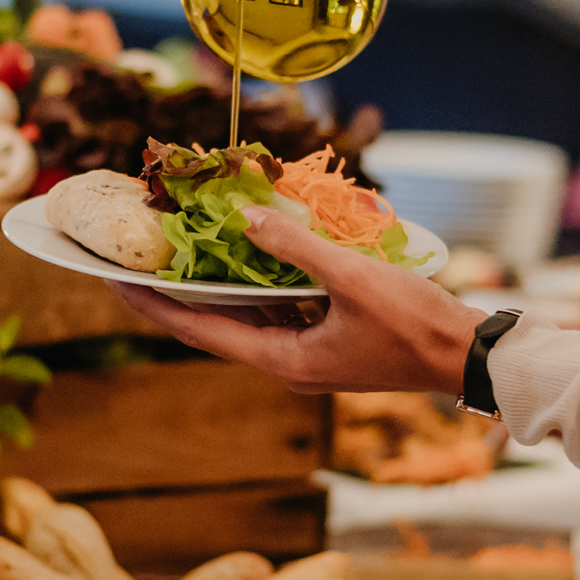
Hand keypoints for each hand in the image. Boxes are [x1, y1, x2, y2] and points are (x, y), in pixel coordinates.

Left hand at [112, 206, 483, 394]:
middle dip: (173, 293)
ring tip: (179, 250)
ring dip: (214, 286)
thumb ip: (295, 247)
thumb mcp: (353, 278)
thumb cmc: (416, 323)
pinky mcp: (327, 340)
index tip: (112, 281)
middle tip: (136, 258)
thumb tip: (243, 217)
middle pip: (213, 325)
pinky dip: (257, 285)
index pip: (197, 331)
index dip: (151, 305)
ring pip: (246, 317)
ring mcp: (307, 353)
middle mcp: (286, 363)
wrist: (467, 356)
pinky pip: (278, 311)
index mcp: (282, 360)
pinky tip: (246, 253)